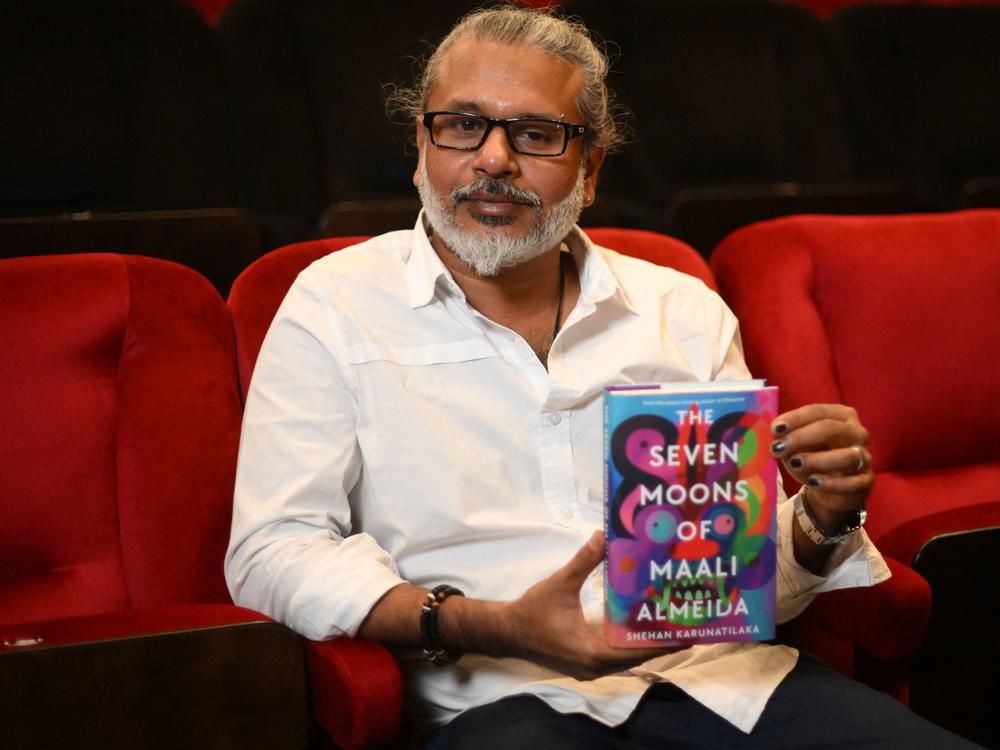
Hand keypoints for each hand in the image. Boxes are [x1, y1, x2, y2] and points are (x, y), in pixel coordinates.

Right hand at [501, 531, 681, 679]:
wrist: (507, 631)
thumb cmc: (533, 611)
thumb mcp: (560, 584)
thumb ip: (583, 562)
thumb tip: (602, 536)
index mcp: (593, 654)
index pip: (637, 652)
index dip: (663, 643)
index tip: (688, 635)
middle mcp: (595, 668)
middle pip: (636, 658)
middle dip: (659, 642)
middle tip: (684, 625)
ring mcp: (589, 669)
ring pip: (625, 659)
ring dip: (644, 644)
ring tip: (667, 626)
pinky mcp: (583, 664)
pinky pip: (614, 657)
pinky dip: (628, 645)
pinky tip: (638, 629)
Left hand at [770, 404, 872, 528]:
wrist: (832, 488)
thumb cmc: (813, 457)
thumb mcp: (797, 446)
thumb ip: (787, 438)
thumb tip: (774, 433)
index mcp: (840, 416)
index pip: (817, 411)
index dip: (795, 419)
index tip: (775, 428)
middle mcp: (856, 433)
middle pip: (832, 429)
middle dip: (802, 437)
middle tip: (778, 447)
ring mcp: (864, 457)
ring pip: (847, 456)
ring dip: (818, 459)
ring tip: (795, 463)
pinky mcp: (865, 481)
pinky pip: (852, 482)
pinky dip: (831, 483)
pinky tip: (813, 482)